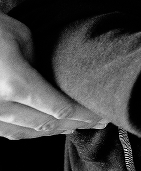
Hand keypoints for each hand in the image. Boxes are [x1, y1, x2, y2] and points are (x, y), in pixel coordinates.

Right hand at [0, 13, 105, 139]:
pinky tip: (47, 128)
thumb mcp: (21, 37)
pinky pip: (9, 132)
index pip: (59, 108)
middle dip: (76, 124)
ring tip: (78, 125)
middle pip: (47, 124)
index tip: (102, 114)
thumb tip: (53, 80)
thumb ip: (40, 63)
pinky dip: (31, 132)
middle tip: (99, 120)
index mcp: (14, 84)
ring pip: (27, 133)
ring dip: (55, 131)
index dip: (83, 114)